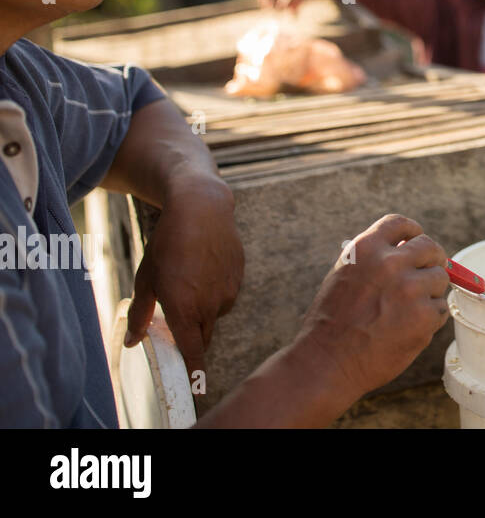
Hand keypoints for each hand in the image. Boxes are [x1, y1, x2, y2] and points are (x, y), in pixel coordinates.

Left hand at [125, 177, 242, 374]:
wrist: (201, 209)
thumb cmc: (167, 243)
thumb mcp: (146, 278)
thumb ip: (141, 313)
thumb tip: (134, 342)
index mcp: (184, 308)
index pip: (192, 351)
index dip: (194, 372)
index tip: (196, 388)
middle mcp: (210, 305)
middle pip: (203, 336)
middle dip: (192, 335)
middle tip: (178, 316)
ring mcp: (228, 291)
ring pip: (215, 315)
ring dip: (203, 310)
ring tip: (190, 279)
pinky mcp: (239, 278)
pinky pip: (226, 297)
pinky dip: (215, 292)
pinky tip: (204, 269)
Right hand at [289, 214, 449, 401]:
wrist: (328, 362)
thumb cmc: (333, 322)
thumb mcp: (345, 275)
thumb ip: (374, 258)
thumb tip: (408, 247)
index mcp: (366, 248)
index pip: (401, 224)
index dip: (413, 232)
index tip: (416, 241)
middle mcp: (390, 263)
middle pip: (430, 247)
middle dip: (431, 260)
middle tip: (426, 274)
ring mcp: (409, 288)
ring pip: (440, 278)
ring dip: (430, 292)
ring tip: (408, 310)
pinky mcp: (424, 315)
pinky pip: (440, 308)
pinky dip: (430, 318)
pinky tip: (408, 329)